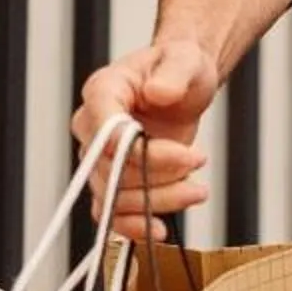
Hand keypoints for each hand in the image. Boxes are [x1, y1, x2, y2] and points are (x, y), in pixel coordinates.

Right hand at [72, 40, 220, 241]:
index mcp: (103, 91)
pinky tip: (160, 231)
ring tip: (199, 190)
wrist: (184, 84)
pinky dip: (133, 227)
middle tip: (199, 160)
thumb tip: (159, 93)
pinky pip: (111, 213)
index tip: (181, 154)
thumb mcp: (185, 60)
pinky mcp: (115, 181)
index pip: (103, 128)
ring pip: (114, 197)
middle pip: (111, 169)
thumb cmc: (179, 67)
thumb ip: (173, 73)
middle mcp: (92, 127)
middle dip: (161, 173)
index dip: (135, 149)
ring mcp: (101, 159)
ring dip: (159, 201)